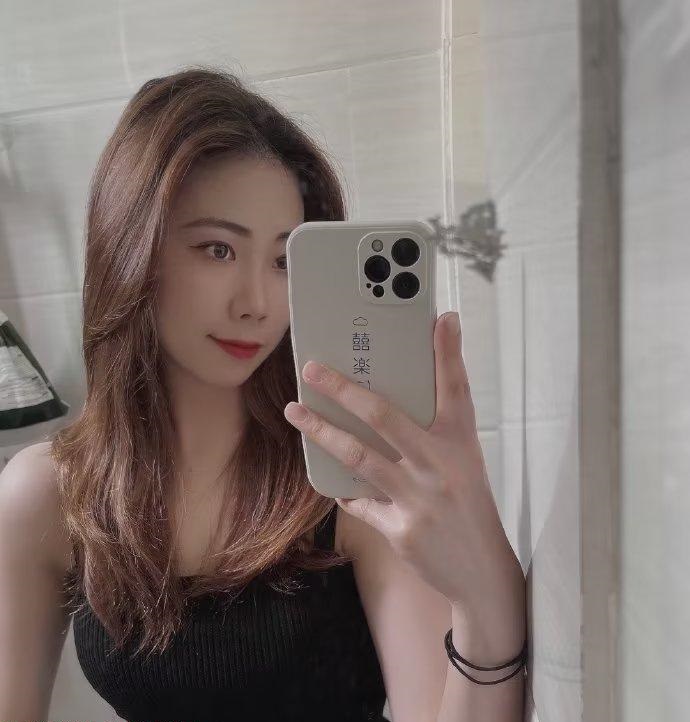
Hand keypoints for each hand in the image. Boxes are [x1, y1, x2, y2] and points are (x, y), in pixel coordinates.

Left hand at [283, 311, 521, 609]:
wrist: (482, 569)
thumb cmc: (469, 505)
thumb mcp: (463, 462)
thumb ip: (433, 434)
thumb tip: (393, 405)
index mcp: (460, 442)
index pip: (456, 388)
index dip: (449, 351)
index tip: (441, 317)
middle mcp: (440, 464)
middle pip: (384, 415)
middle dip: (343, 389)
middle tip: (311, 369)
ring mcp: (419, 498)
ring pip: (359, 455)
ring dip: (322, 431)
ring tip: (296, 412)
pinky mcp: (401, 530)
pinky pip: (360, 502)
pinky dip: (343, 489)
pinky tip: (329, 480)